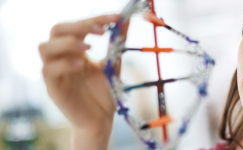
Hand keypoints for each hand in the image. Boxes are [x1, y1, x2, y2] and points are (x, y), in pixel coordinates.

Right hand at [39, 14, 128, 149]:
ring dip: (67, 43)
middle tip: (102, 31)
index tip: (115, 17)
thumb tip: (126, 21)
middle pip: (57, 30)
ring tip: (89, 47)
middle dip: (79, 25)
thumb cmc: (104, 93)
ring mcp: (55, 73)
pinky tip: (82, 65)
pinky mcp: (53, 88)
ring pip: (45, 47)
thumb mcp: (113, 65)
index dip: (95, 18)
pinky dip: (65, 64)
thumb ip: (117, 44)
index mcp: (74, 49)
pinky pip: (49, 70)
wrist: (101, 120)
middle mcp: (61, 57)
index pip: (77, 25)